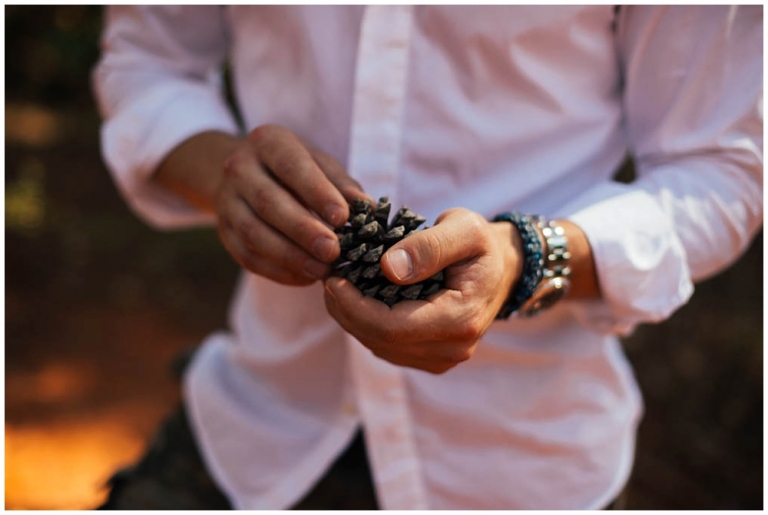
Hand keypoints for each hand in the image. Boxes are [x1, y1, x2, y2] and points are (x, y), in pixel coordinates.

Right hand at [215, 125, 367, 284]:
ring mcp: (227, 201)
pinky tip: (304, 278)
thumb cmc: (295, 169)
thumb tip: (366, 208)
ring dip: (289, 256)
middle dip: (303, 230)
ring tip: (321, 270)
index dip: (316, 193)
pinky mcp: (224, 232)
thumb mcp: (319, 164)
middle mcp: (240, 168)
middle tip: (333, 251)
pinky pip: (247, 256)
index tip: (341, 217)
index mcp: (268, 142)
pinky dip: (277, 271)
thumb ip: (341, 185)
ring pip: (254, 233)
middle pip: (268, 202)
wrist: (246, 174)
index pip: (291, 167)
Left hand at [324, 208, 522, 373]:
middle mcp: (452, 349)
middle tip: (328, 278)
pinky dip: (366, 324)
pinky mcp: (430, 358)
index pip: (391, 326)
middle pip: (380, 340)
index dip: (354, 306)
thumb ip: (429, 246)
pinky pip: (387, 346)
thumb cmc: (481, 244)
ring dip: (352, 319)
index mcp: (461, 319)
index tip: (334, 278)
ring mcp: (441, 359)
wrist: (501, 268)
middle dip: (346, 311)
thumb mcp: (464, 229)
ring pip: (379, 346)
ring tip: (338, 286)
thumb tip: (389, 267)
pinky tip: (356, 299)